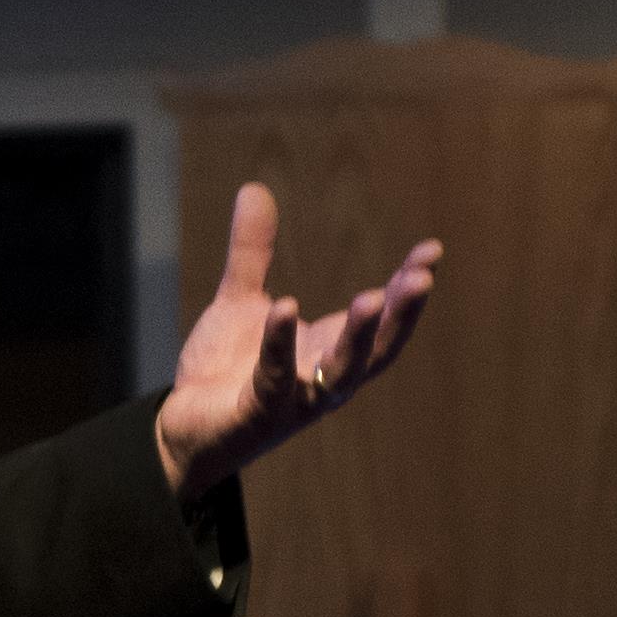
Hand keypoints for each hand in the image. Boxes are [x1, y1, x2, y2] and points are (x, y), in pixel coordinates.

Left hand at [156, 186, 441, 496]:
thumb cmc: (226, 371)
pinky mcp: (259, 415)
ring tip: (371, 297)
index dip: (407, 288)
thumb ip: (252, 251)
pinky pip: (276, 379)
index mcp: (330, 351)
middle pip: (377, 350)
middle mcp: (324, 380)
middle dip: (401, 315)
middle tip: (422, 278)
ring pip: (340, 374)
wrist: (184, 428)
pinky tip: (285, 307)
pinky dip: (281, 345)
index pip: (382, 320)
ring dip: (357, 338)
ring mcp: (296, 402)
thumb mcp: (241, 301)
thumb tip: (254, 188)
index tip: (432, 250)